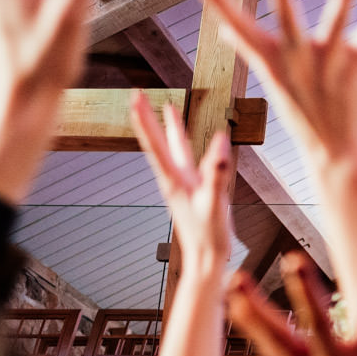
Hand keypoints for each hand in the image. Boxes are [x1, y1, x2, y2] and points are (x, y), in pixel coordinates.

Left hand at [130, 100, 231, 277]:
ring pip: (173, 149)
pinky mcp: (192, 190)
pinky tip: (191, 142)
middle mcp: (174, 179)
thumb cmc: (209, 236)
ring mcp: (182, 184)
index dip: (145, 119)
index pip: (155, 145)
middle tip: (138, 95)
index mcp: (174, 181)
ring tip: (169, 109)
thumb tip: (220, 143)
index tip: (135, 98)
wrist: (206, 260)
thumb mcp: (216, 204)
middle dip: (150, 117)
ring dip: (169, 128)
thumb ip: (216, 174)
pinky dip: (186, 145)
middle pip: (158, 142)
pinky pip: (188, 160)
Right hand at [195, 0, 356, 167]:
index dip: (217, 0)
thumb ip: (249, 49)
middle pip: (286, 18)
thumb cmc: (301, 111)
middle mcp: (296, 56)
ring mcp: (326, 60)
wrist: (331, 151)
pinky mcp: (354, 63)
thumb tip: (224, 31)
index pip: (236, 25)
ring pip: (335, 20)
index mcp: (270, 58)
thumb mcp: (271, 79)